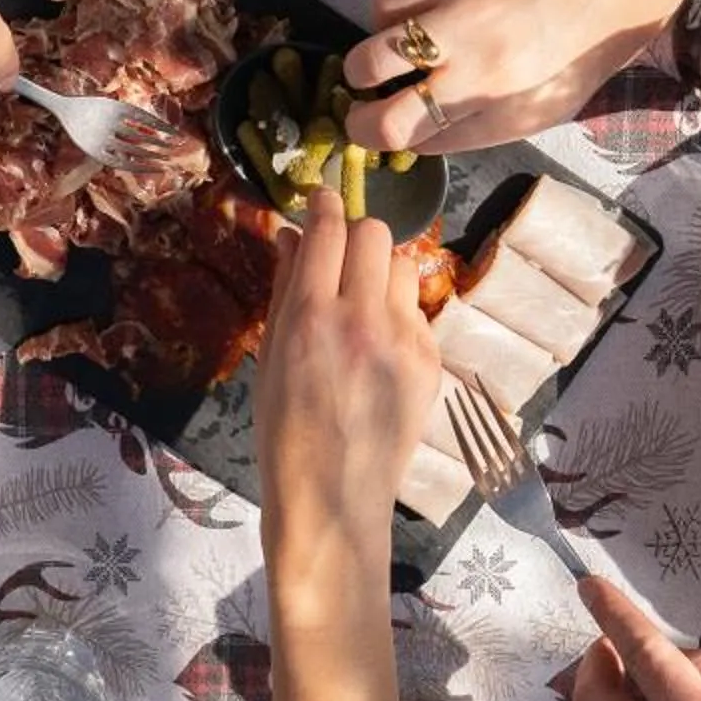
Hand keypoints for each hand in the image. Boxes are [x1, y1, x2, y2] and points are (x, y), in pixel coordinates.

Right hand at [253, 191, 439, 543]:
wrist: (333, 499)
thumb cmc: (284, 434)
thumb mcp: (269, 359)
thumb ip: (283, 290)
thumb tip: (289, 234)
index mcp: (310, 317)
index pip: (328, 228)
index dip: (323, 205)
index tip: (320, 202)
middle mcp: (362, 319)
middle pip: (374, 232)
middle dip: (355, 235)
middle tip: (340, 259)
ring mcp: (404, 340)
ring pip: (403, 266)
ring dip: (380, 272)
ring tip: (363, 304)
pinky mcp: (431, 362)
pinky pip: (417, 311)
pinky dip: (398, 315)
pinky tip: (379, 348)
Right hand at [341, 0, 698, 153]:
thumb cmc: (593, 38)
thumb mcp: (551, 103)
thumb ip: (487, 125)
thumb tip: (426, 135)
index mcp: (510, 110)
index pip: (423, 145)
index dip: (394, 144)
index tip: (390, 131)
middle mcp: (477, 73)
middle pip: (385, 120)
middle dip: (363, 121)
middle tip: (370, 105)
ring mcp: (455, 18)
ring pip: (369, 57)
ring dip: (367, 64)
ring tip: (387, 57)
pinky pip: (384, 2)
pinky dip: (384, 17)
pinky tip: (408, 16)